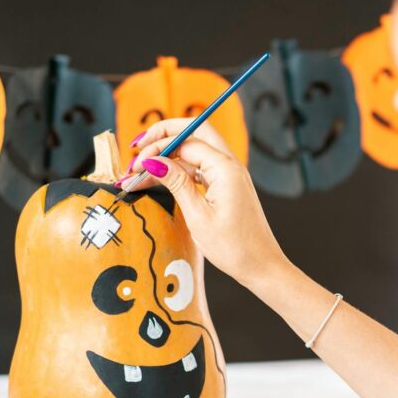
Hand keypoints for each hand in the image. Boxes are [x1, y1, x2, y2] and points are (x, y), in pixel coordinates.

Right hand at [121, 119, 288, 289]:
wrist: (261, 266)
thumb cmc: (234, 247)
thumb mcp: (198, 216)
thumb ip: (176, 184)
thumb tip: (153, 161)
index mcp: (225, 169)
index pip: (186, 141)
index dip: (157, 148)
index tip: (136, 165)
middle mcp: (230, 166)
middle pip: (194, 132)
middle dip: (164, 134)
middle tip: (137, 147)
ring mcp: (229, 175)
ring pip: (195, 150)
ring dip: (168, 156)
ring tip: (141, 171)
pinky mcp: (227, 186)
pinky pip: (200, 168)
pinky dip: (179, 170)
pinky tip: (159, 179)